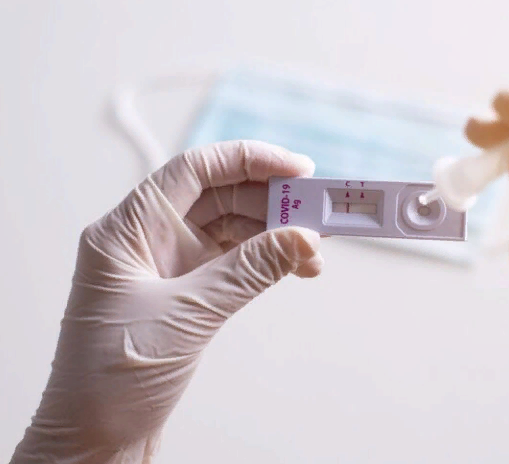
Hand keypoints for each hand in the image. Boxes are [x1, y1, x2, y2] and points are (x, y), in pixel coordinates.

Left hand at [11, 141, 322, 462]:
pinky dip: (266, 260)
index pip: (195, 169)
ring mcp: (167, 264)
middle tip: (318, 211)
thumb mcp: (187, 315)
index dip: (250, 160)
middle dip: (272, 200)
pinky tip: (294, 266)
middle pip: (220, 195)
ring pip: (231, 227)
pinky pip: (234, 260)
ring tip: (314, 246)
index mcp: (128, 229)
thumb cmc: (110, 380)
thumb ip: (248, 271)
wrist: (93, 440)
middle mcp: (147, 238)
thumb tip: (302, 238)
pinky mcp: (184, 291)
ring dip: (275, 232)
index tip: (298, 169)